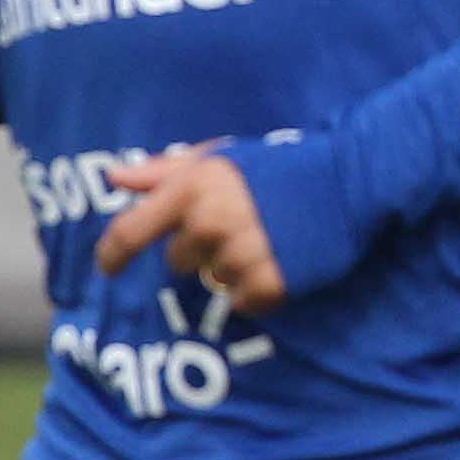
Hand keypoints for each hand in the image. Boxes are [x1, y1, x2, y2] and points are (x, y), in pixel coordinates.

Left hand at [96, 149, 283, 313]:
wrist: (352, 181)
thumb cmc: (281, 166)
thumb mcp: (221, 157)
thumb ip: (164, 170)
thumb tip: (115, 179)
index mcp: (192, 188)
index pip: (129, 232)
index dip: (112, 255)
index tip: (108, 269)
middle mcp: (210, 223)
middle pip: (177, 261)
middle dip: (199, 248)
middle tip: (238, 226)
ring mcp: (240, 255)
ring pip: (212, 281)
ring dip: (231, 267)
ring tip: (266, 240)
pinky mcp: (270, 282)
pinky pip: (242, 303)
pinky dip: (256, 288)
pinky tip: (278, 261)